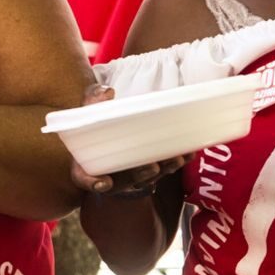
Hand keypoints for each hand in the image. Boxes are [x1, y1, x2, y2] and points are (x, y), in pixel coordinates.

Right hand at [69, 84, 188, 196]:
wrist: (105, 140)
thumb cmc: (94, 128)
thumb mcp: (87, 113)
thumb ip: (93, 102)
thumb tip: (107, 92)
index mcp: (86, 166)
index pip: (85, 179)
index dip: (93, 183)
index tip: (104, 182)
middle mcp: (107, 176)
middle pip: (123, 181)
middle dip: (140, 175)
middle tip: (152, 167)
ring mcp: (129, 177)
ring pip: (147, 178)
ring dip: (163, 169)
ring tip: (177, 158)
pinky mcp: (147, 172)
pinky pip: (161, 170)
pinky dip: (174, 162)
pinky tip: (188, 152)